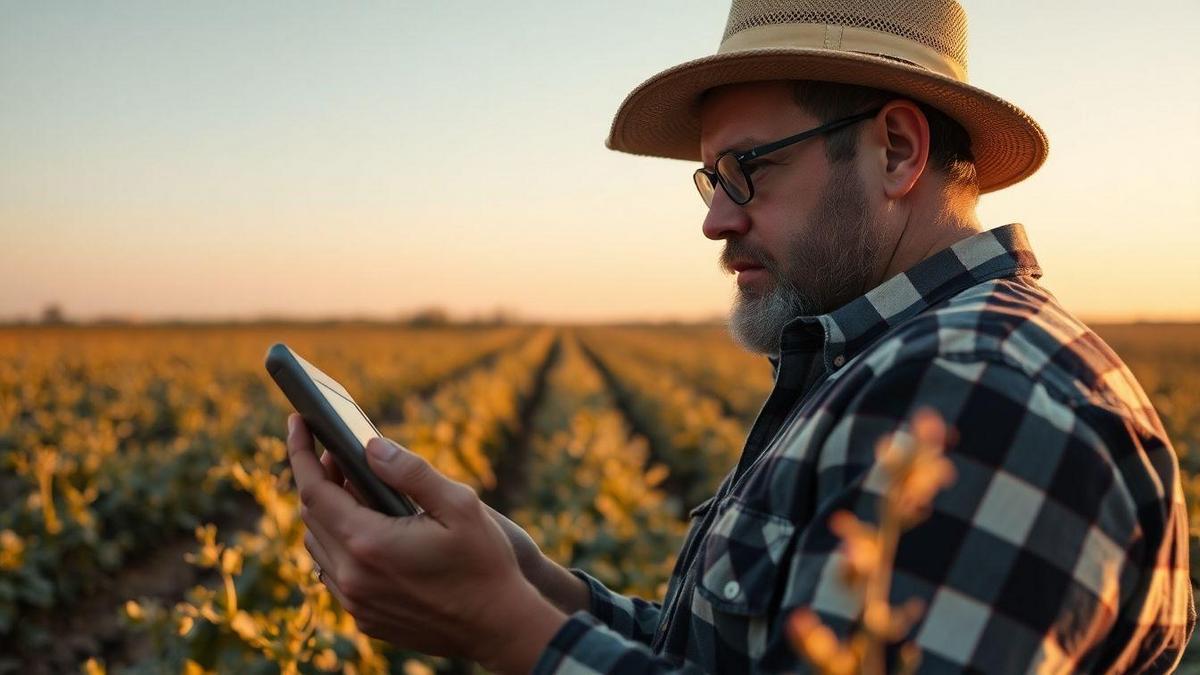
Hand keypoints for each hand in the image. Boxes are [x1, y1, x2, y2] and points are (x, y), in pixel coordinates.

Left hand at [318, 433, 589, 614]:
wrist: (499, 627)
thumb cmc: (486, 563)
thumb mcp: (459, 505)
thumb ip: (411, 473)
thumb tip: (371, 446)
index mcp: (369, 542)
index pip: (314, 490)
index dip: (301, 452)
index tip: (297, 423)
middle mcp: (352, 576)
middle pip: (312, 516)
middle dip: (317, 477)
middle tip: (336, 451)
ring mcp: (356, 601)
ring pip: (319, 546)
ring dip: (326, 511)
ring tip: (351, 485)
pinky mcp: (365, 618)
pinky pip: (335, 573)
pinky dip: (339, 543)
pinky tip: (364, 528)